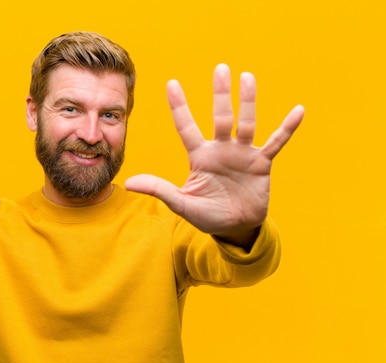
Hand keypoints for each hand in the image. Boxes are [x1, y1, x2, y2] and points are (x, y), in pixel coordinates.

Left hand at [125, 64, 303, 241]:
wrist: (234, 228)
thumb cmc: (206, 214)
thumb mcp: (181, 203)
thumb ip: (159, 190)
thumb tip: (129, 183)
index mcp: (200, 156)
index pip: (186, 126)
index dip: (180, 106)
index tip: (171, 83)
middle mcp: (221, 149)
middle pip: (220, 117)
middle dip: (220, 94)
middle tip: (220, 68)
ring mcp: (242, 154)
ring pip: (246, 123)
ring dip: (248, 102)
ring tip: (247, 77)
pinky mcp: (262, 163)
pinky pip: (276, 142)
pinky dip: (287, 128)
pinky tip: (298, 111)